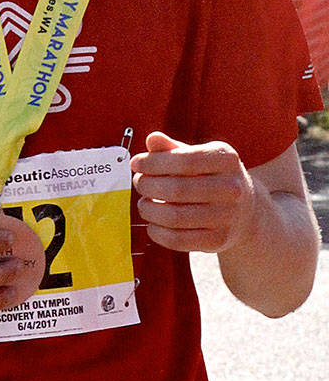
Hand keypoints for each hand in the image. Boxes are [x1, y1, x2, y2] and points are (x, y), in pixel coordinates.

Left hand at [130, 131, 255, 253]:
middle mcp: (233, 188)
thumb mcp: (197, 155)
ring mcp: (229, 217)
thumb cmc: (210, 176)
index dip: (154, 163)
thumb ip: (172, 147)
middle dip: (147, 186)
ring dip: (149, 210)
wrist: (245, 211)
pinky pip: (179, 240)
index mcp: (226, 159)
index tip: (136, 164)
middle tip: (139, 183)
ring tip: (144, 203)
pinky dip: (157, 233)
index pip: (185, 160)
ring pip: (175, 217)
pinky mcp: (220, 241)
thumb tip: (152, 139)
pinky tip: (152, 224)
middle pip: (177, 190)